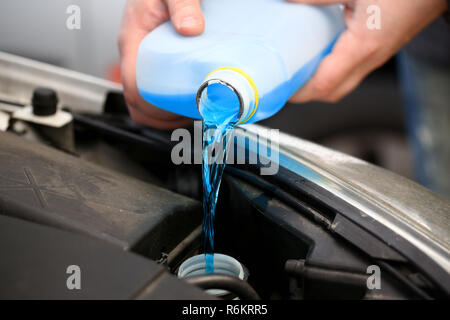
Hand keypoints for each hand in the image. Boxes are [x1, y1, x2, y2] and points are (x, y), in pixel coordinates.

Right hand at [119, 0, 204, 128]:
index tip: (178, 114)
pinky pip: (154, 87)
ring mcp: (142, 58)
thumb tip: (190, 28)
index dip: (153, 110)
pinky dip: (169, 101)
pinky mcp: (153, 59)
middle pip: (137, 102)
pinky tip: (189, 97)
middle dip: (162, 118)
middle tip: (190, 118)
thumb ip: (183, 4)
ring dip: (166, 113)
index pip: (133, 88)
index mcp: (133, 40)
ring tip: (192, 112)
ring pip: (145, 98)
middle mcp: (134, 53)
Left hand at [288, 0, 447, 102]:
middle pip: (332, 92)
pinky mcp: (382, 48)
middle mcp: (372, 58)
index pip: (323, 85)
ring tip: (300, 69)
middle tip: (287, 81)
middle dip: (307, 93)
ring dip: (320, 82)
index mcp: (364, 47)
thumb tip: (288, 2)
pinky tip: (323, 52)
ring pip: (343, 83)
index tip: (282, 89)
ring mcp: (378, 55)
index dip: (299, 92)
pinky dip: (333, 69)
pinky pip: (353, 69)